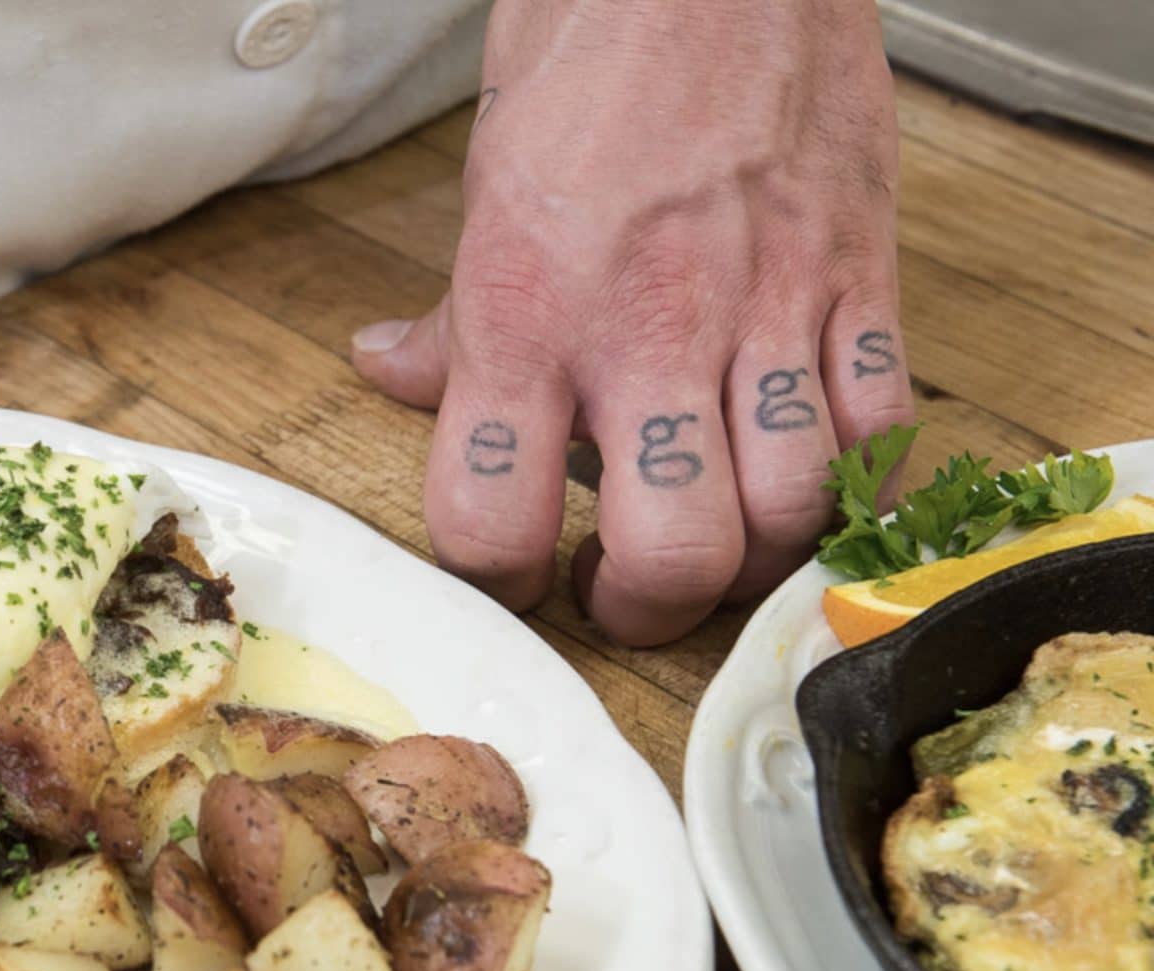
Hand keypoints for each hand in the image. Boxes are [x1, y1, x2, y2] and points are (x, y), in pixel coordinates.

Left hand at [351, 0, 910, 644]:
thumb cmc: (590, 51)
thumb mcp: (480, 190)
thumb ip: (451, 315)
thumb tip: (394, 373)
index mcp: (522, 316)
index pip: (489, 521)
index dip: (499, 577)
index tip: (517, 572)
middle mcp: (644, 331)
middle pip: (669, 554)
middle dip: (645, 609)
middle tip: (627, 588)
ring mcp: (765, 309)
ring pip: (789, 515)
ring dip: (753, 557)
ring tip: (720, 537)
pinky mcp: (859, 276)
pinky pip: (883, 429)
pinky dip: (858, 478)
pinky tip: (814, 468)